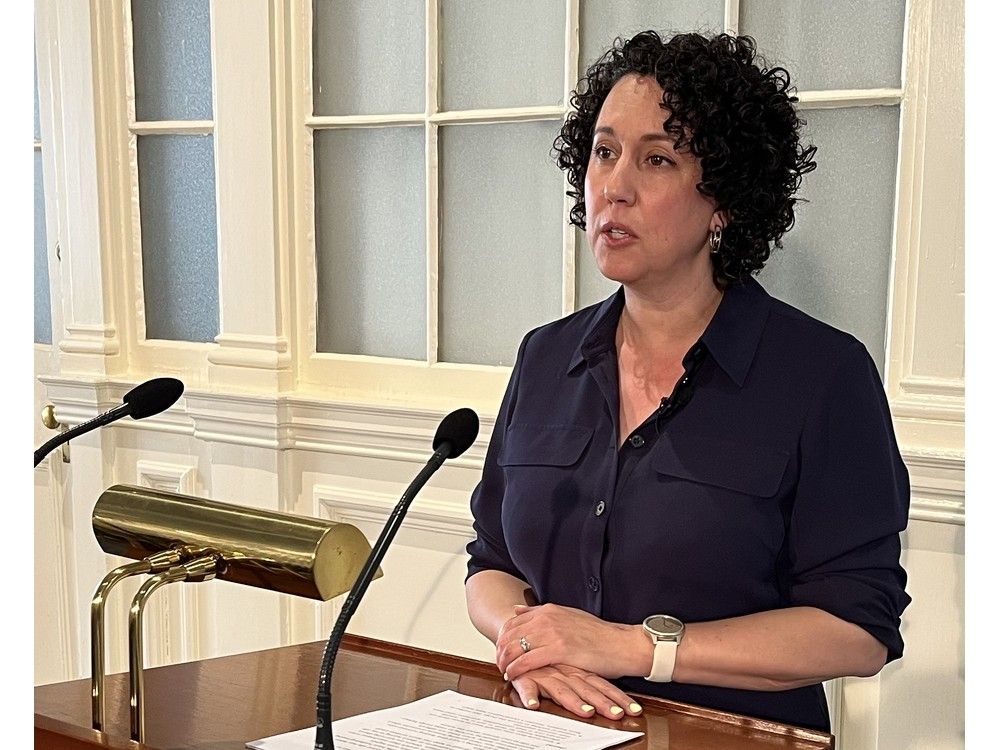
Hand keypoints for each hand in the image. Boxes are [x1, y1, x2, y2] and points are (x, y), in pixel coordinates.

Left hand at [496, 603, 649, 680]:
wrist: (622, 644)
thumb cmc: (598, 635)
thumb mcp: (567, 616)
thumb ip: (540, 612)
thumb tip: (517, 609)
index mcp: (549, 610)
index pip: (513, 621)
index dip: (502, 637)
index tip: (501, 649)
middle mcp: (547, 618)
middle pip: (509, 634)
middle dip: (500, 650)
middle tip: (498, 663)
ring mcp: (553, 633)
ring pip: (515, 647)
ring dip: (505, 661)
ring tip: (504, 671)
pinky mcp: (559, 650)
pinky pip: (528, 661)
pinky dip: (516, 669)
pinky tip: (513, 676)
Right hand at [509, 664, 642, 719]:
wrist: (522, 637)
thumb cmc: (548, 656)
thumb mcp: (571, 666)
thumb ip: (586, 678)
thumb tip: (610, 698)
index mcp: (578, 672)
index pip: (602, 686)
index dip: (618, 698)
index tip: (634, 711)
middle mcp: (566, 674)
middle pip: (587, 690)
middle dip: (603, 703)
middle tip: (617, 714)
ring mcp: (547, 676)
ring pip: (562, 691)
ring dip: (574, 702)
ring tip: (587, 712)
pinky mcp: (527, 677)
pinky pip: (527, 687)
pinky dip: (530, 696)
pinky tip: (534, 705)